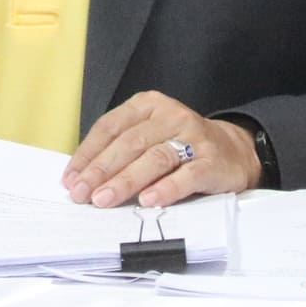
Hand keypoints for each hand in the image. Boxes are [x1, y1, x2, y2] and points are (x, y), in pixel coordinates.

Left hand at [61, 91, 261, 207]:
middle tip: (81, 194)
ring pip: (154, 158)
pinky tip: (148, 201)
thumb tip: (82, 178)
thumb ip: (121, 150)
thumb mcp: (150, 136)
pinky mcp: (212, 160)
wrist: (235, 150)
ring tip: (104, 200)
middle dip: (101, 170)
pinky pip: (187, 175)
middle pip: (130, 143)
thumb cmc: (181, 145)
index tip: (70, 178)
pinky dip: (166, 188)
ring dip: (126, 181)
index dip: (88, 153)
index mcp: (148, 105)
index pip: (110, 127)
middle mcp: (170, 115)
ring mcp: (193, 137)